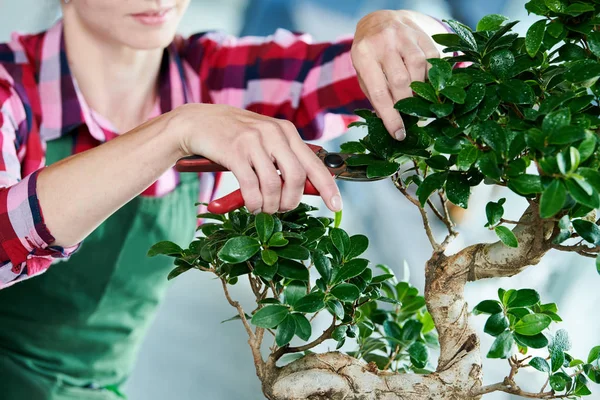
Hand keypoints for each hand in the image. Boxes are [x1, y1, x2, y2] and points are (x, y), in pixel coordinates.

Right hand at [174, 104, 341, 213]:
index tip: (337, 206)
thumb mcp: (265, 140)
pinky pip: (251, 186)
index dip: (328, 187)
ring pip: (274, 185)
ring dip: (270, 205)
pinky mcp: (234, 152)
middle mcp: (274, 133)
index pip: (314, 163)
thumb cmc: (235, 136)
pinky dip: (253, 203)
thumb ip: (284, 159)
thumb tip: (306, 189)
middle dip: (291, 201)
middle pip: (297, 177)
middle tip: (281, 209)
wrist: (199, 122)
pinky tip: (250, 205)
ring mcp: (254, 142)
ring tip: (262, 209)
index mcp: (287, 132)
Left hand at [352, 10, 444, 139]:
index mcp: (363, 54)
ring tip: (416, 100)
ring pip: (419, 69)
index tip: (398, 134)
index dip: (390, 117)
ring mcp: (405, 35)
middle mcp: (384, 42)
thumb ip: (375, 95)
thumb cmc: (369, 54)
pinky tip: (424, 83)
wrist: (379, 21)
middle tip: (409, 118)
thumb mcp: (363, 73)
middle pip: (401, 82)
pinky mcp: (421, 34)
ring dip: (420, 91)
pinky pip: (432, 59)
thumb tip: (390, 122)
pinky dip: (431, 76)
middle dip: (407, 105)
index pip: (379, 92)